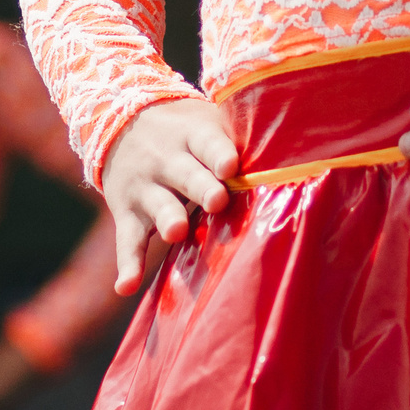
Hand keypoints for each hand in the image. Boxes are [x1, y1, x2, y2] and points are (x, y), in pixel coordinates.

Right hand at [100, 99, 237, 294]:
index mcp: (192, 135)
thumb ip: (237, 140)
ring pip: (158, 205)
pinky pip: (128, 241)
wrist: (119, 124)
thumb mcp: (206, 123)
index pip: (207, 142)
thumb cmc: (186, 133)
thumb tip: (291, 156)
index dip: (219, 154)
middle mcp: (166, 160)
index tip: (231, 166)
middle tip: (217, 200)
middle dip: (201, 188)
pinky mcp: (128, 215)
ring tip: (176, 232)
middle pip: (186, 175)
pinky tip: (127, 286)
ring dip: (167, 219)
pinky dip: (128, 264)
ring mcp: (145, 189)